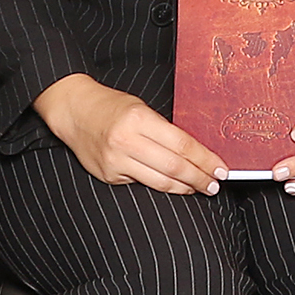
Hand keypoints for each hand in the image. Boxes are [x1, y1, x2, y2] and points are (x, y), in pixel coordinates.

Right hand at [34, 73, 223, 194]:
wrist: (74, 111)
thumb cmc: (111, 106)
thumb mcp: (140, 108)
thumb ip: (164, 131)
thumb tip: (195, 153)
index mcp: (139, 119)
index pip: (182, 144)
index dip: (205, 159)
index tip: (221, 169)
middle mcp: (126, 141)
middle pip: (174, 167)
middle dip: (199, 178)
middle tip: (214, 185)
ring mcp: (115, 161)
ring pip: (159, 182)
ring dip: (184, 187)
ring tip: (199, 187)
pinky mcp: (109, 175)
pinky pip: (141, 184)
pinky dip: (161, 185)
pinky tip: (173, 185)